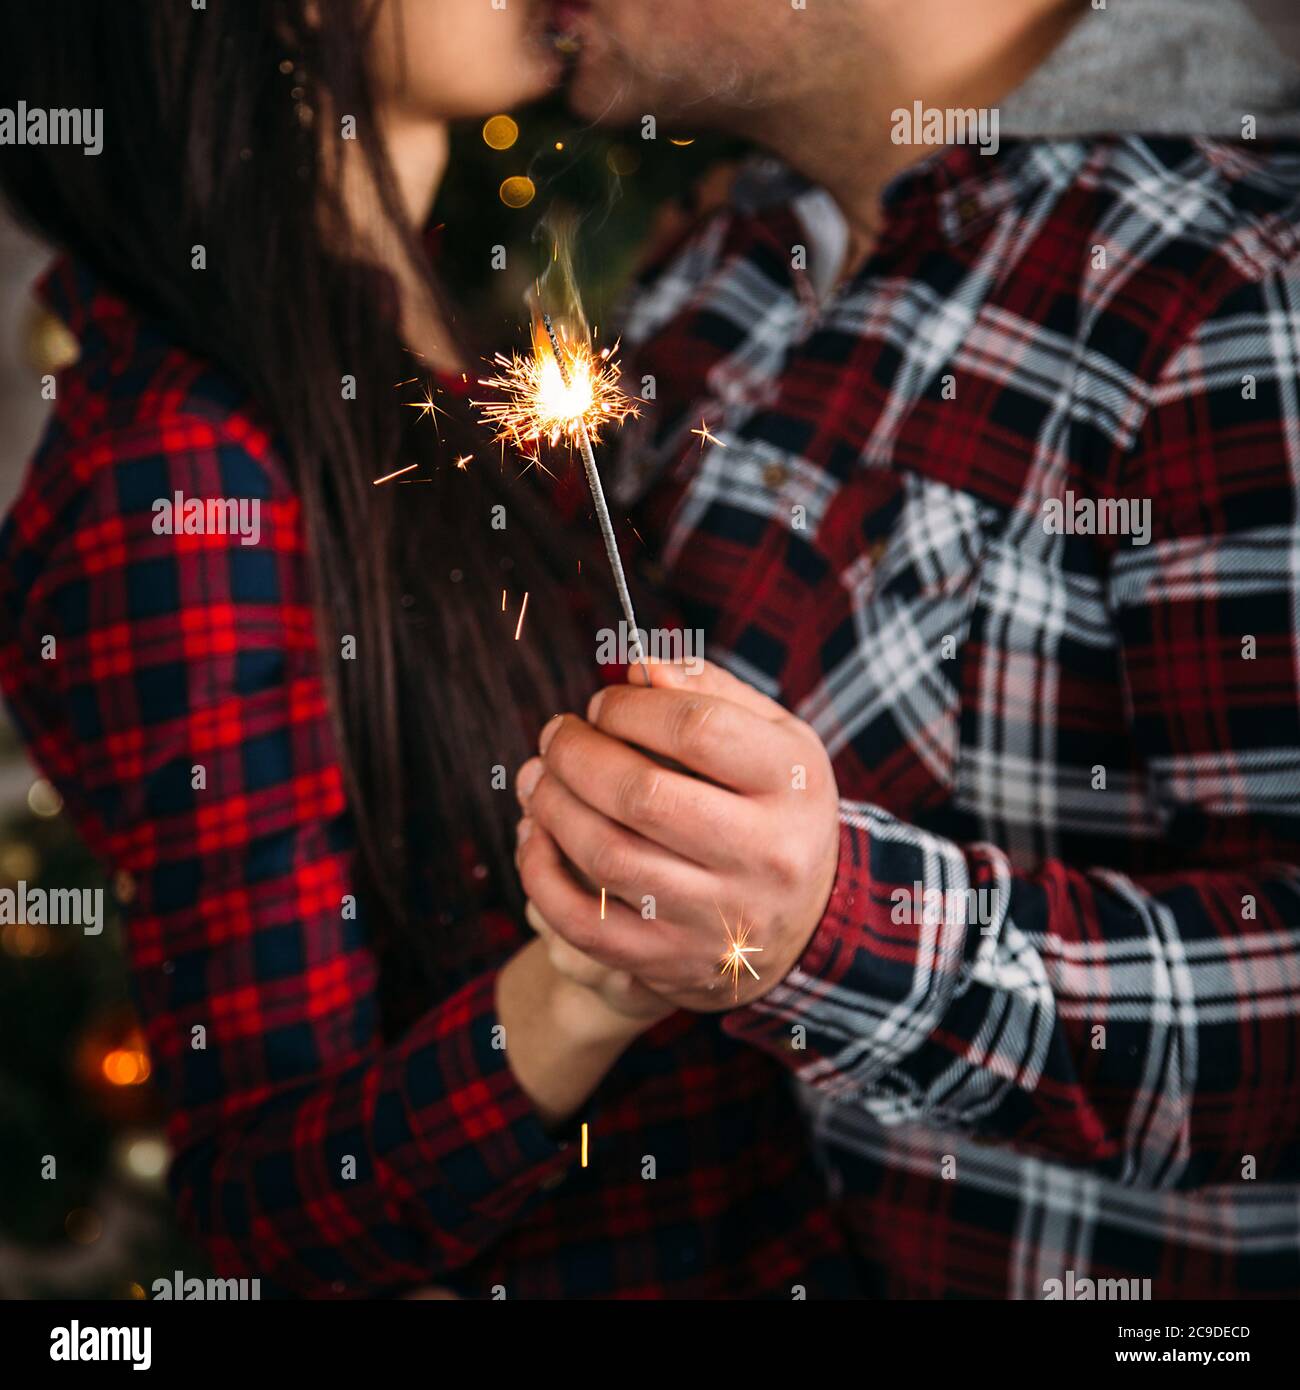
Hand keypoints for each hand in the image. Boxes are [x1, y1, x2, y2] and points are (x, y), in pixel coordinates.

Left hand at [514, 660, 839, 1010]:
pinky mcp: (675, 962)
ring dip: (551, 808)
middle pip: (643, 795)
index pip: (696, 729)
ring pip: (608, 858)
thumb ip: (710, 693)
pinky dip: (542, 877)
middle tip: (554, 736)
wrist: (805, 921)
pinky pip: (588, 926)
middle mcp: (764, 855)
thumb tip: (638, 669)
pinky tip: (533, 837)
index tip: (601, 705)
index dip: (629, 708)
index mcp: (791, 785)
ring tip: (535, 778)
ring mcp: (719, 917)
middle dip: (576, 755)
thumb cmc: (775, 806)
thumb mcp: (773, 738)